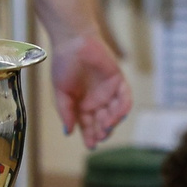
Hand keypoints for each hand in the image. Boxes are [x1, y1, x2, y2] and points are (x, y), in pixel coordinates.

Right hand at [46, 28, 130, 146]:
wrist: (73, 41)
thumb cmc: (63, 64)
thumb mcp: (61, 92)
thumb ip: (66, 111)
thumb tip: (68, 132)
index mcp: (82, 105)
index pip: (88, 125)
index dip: (90, 136)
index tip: (91, 145)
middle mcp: (96, 101)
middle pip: (102, 122)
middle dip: (102, 131)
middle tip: (100, 137)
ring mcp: (108, 92)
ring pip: (114, 112)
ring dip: (112, 121)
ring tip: (107, 126)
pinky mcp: (118, 81)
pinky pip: (124, 97)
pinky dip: (123, 107)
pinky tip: (119, 115)